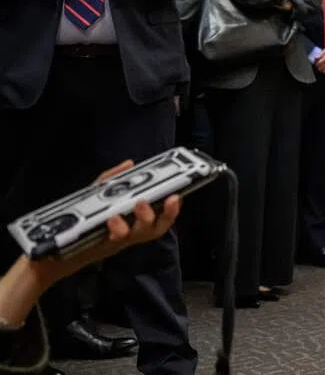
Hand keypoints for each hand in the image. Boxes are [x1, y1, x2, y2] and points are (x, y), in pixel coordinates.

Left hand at [32, 160, 180, 284]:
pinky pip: (116, 239)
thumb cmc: (84, 220)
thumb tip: (130, 164)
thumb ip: (113, 179)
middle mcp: (132, 232)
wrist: (60, 248)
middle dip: (165, 214)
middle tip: (161, 199)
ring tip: (136, 205)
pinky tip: (113, 218)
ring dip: (142, 219)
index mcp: (134, 220)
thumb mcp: (97, 194)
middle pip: (157, 228)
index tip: (177, 195)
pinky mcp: (105, 247)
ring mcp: (120, 241)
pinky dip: (118, 227)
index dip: (173, 208)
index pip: (161, 216)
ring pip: (140, 234)